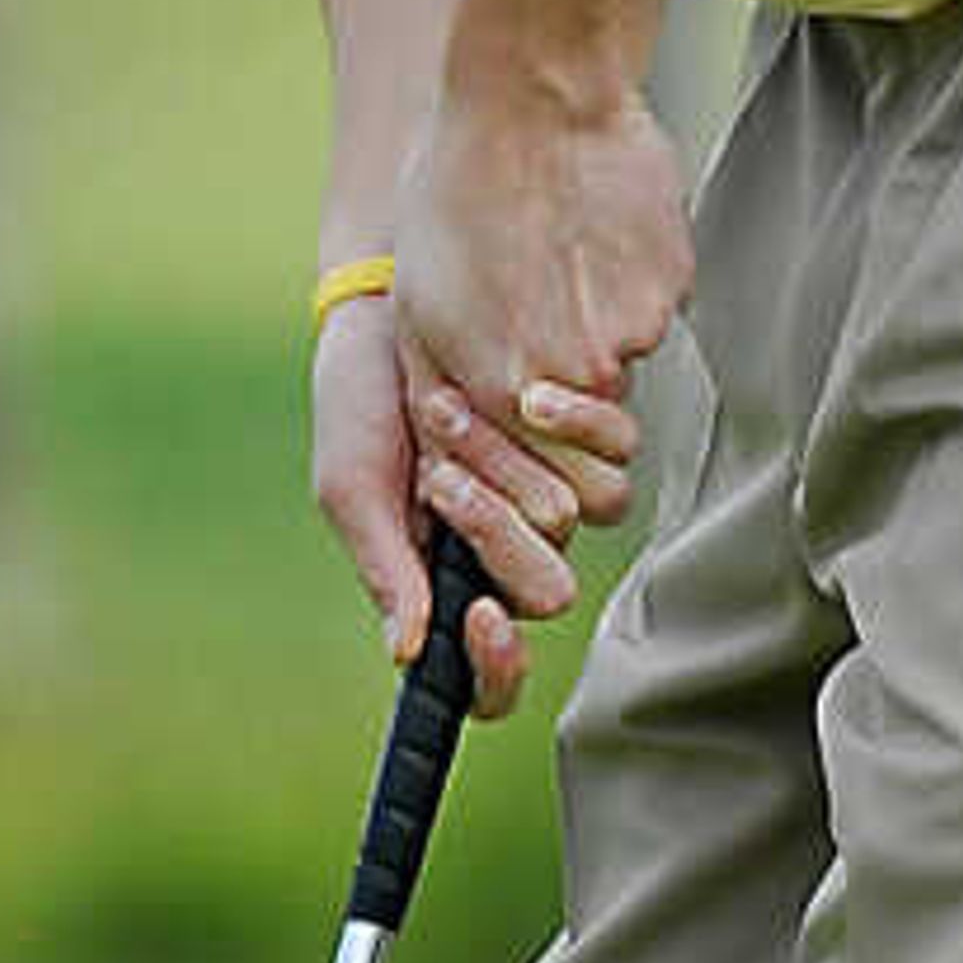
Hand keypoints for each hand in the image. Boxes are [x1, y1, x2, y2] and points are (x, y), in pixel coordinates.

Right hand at [364, 68, 677, 706]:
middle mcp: (512, 541)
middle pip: (546, 592)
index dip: (495, 666)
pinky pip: (610, 455)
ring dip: (514, 472)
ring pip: (582, 520)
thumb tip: (409, 653)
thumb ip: (386, 564)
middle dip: (495, 537)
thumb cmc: (360, 393)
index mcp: (449, 576)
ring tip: (452, 414)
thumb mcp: (351, 481)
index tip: (482, 617)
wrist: (397, 289)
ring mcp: (553, 484)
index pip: (488, 673)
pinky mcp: (587, 430)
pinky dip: (561, 427)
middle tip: (441, 476)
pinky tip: (511, 389)